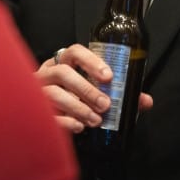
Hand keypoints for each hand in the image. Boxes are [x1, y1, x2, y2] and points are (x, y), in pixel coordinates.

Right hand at [36, 43, 152, 132]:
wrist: (41, 110)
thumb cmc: (72, 95)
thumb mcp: (93, 89)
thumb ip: (119, 93)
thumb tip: (146, 101)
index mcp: (64, 62)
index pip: (75, 52)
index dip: (91, 61)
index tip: (108, 76)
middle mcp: (48, 72)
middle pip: (63, 73)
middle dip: (86, 89)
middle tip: (106, 104)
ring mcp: (37, 91)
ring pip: (52, 94)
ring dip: (77, 107)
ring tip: (95, 120)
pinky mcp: (33, 111)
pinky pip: (46, 114)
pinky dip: (64, 121)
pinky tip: (78, 127)